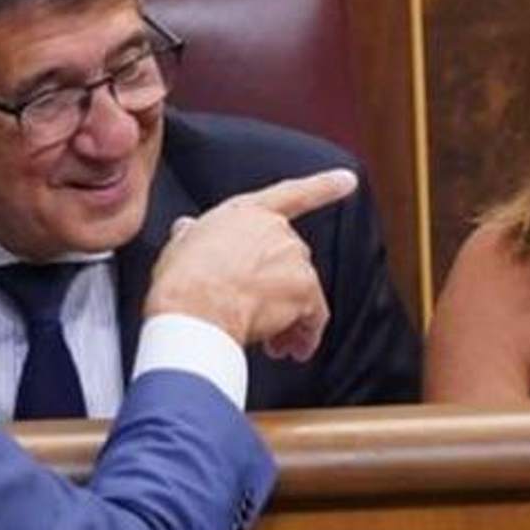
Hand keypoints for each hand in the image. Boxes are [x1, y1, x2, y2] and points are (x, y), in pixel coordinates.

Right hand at [145, 168, 357, 361]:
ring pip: (301, 292)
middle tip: (261, 319)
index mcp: (246, 212)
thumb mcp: (181, 245)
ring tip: (271, 344)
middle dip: (278, 291)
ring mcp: (293, 258)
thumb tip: (188, 230)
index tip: (348, 179)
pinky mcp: (304, 289)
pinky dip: (306, 335)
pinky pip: (314, 317)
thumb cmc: (182, 281)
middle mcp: (276, 229)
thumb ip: (193, 235)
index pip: (290, 194)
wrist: (194, 308)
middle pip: (290, 261)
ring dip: (289, 318)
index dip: (323, 185)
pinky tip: (292, 350)